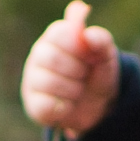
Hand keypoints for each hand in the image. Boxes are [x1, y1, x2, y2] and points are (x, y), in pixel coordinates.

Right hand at [23, 0, 118, 137]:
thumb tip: (88, 34)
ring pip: (49, 83)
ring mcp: (33, 80)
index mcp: (56, 36)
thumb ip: (101, 40)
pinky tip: (69, 104)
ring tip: (78, 90)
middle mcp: (39, 55)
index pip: (60, 33)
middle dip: (77, 70)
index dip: (79, 48)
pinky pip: (46, 105)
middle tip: (84, 74)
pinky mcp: (34, 104)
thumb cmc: (97, 73)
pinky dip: (65, 107)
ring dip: (74, 90)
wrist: (100, 106)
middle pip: (51, 58)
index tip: (89, 56)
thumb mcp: (106, 56)